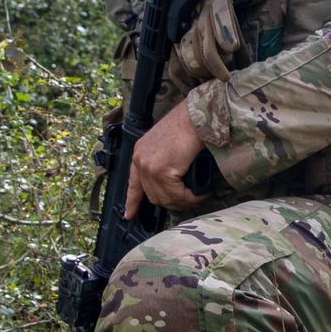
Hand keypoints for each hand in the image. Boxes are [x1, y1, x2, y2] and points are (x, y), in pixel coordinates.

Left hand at [124, 103, 209, 217]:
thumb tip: (174, 182)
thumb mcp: (167, 144)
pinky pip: (177, 195)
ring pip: (166, 199)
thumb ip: (163, 161)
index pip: (132, 184)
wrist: (195, 116)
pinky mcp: (162, 171)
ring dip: (184, 201)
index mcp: (140, 153)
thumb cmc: (187, 124)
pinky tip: (200, 194)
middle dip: (172, 202)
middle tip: (189, 200)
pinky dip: (191, 198)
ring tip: (197, 196)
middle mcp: (140, 160)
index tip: (129, 215)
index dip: (132, 202)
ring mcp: (150, 167)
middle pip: (153, 196)